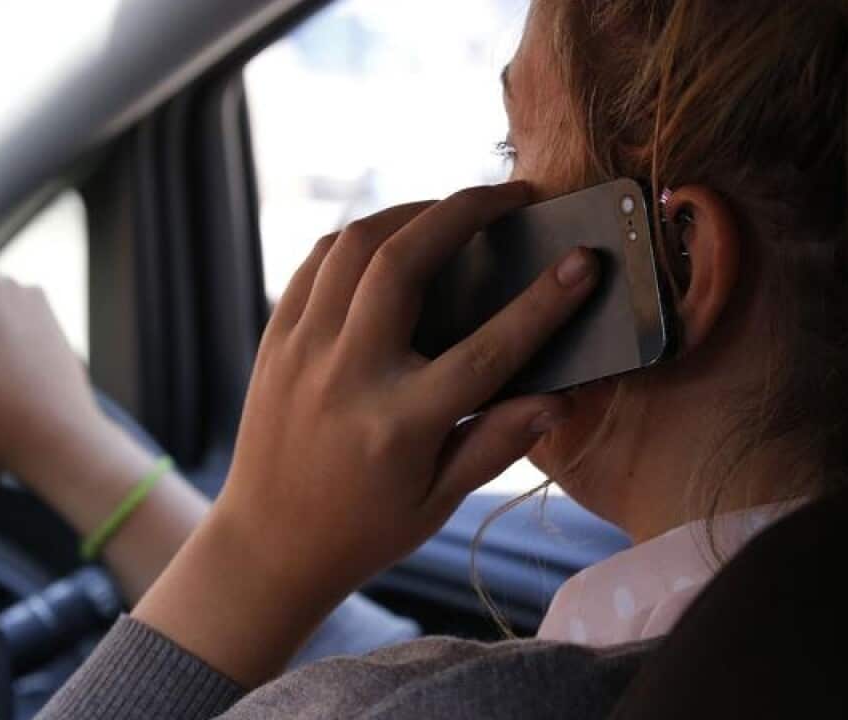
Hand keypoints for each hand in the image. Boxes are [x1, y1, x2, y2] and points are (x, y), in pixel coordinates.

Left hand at [135, 182, 598, 684]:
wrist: (266, 545)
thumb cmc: (361, 530)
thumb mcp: (437, 503)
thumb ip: (495, 444)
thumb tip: (558, 398)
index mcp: (399, 424)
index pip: (488, 350)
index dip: (544, 302)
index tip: (581, 263)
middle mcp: (347, 375)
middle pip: (405, 261)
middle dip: (464, 210)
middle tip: (509, 196)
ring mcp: (303, 352)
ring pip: (353, 246)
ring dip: (408, 212)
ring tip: (450, 212)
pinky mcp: (275, 342)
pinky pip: (315, 264)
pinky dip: (357, 239)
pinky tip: (389, 240)